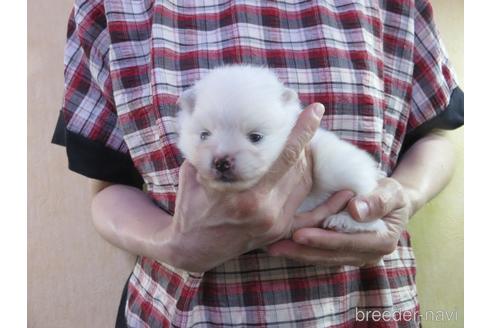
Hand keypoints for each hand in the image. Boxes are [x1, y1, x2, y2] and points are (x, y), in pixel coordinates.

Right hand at [160, 103, 325, 271]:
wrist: (192, 248)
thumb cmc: (190, 206)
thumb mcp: (195, 173)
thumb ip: (214, 150)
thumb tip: (225, 120)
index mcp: (246, 196)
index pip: (285, 156)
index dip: (302, 131)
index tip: (315, 110)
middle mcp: (266, 211)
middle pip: (299, 167)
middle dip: (302, 142)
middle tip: (301, 123)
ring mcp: (275, 224)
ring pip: (304, 182)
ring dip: (304, 160)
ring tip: (298, 144)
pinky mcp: (279, 231)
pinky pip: (307, 207)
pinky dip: (312, 189)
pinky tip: (329, 184)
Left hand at [266, 178, 413, 266]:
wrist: (392, 202)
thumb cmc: (391, 193)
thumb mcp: (390, 191)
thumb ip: (377, 200)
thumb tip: (355, 210)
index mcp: (382, 242)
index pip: (347, 242)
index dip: (322, 240)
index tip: (299, 234)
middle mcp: (369, 255)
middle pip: (331, 255)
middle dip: (302, 252)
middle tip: (276, 246)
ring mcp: (356, 257)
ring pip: (323, 259)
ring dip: (298, 255)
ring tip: (273, 248)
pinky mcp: (345, 254)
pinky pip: (322, 255)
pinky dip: (303, 252)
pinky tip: (283, 246)